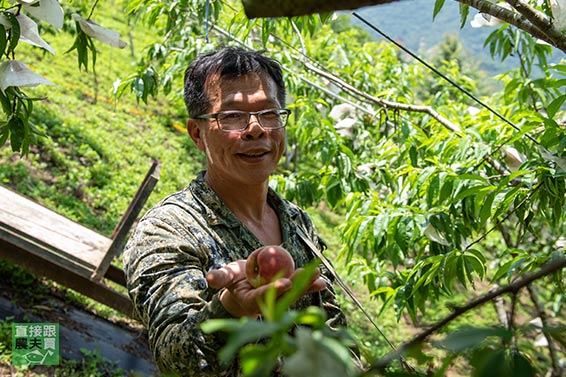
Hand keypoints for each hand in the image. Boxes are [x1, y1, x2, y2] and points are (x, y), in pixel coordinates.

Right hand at [206, 260, 326, 317]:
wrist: (243, 287)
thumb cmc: (233, 281)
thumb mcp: (225, 277)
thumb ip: (219, 277)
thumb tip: (209, 278)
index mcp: (251, 300)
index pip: (263, 296)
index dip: (274, 290)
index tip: (285, 283)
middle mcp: (267, 304)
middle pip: (284, 296)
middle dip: (298, 287)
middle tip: (310, 277)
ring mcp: (279, 300)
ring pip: (294, 294)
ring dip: (308, 286)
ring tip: (320, 278)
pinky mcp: (287, 295)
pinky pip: (299, 290)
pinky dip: (310, 286)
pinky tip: (322, 280)